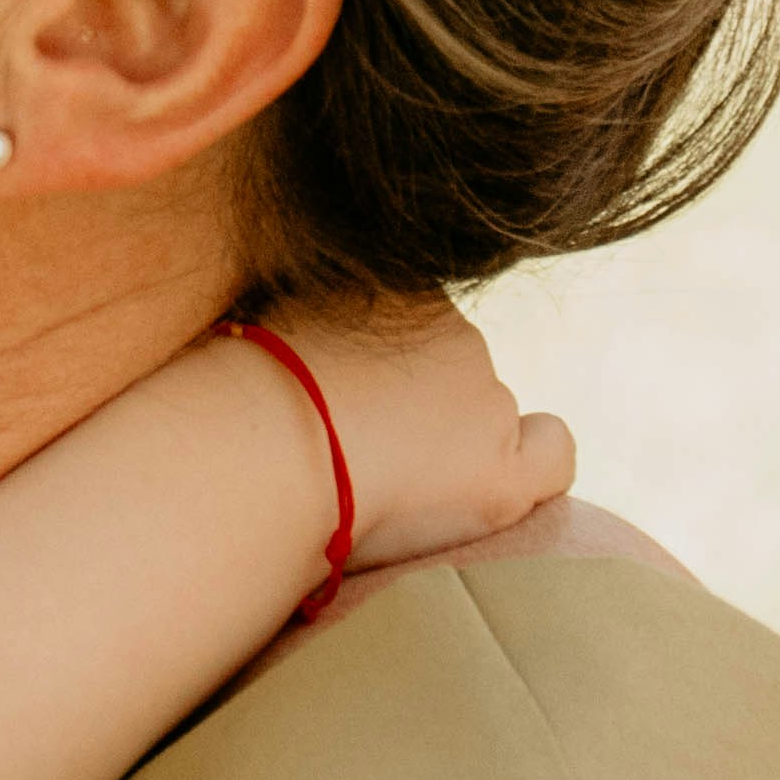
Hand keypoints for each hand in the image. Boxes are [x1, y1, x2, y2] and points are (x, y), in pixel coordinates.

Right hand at [252, 296, 576, 571]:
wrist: (254, 447)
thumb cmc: (227, 395)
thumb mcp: (253, 318)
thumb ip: (294, 316)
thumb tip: (285, 328)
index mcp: (392, 288)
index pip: (410, 331)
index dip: (378, 377)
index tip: (331, 407)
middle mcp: (451, 329)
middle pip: (450, 373)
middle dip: (414, 411)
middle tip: (347, 455)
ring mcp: (484, 398)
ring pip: (487, 418)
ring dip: (448, 447)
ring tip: (378, 487)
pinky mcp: (500, 472)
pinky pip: (552, 458)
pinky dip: (528, 470)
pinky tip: (487, 491)